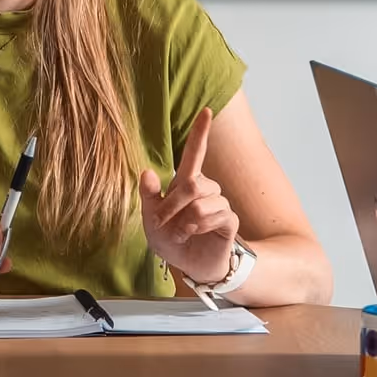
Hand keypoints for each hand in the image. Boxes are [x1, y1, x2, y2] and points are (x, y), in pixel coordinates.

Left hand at [140, 108, 239, 290]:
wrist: (190, 265)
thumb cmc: (171, 239)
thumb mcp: (151, 219)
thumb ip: (149, 196)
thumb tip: (147, 172)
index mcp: (186, 183)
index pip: (195, 153)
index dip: (200, 132)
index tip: (206, 111)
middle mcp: (205, 189)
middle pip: (191, 184)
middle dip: (172, 205)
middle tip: (163, 223)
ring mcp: (219, 203)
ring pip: (202, 201)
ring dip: (185, 220)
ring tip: (181, 232)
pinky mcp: (229, 220)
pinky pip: (217, 215)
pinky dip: (200, 226)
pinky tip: (196, 233)